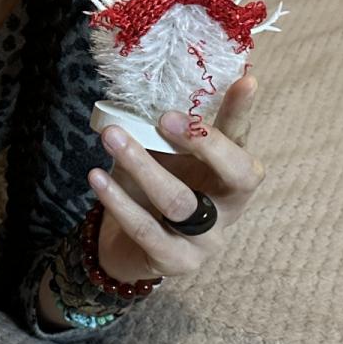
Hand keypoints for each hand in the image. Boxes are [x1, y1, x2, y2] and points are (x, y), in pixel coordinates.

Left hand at [87, 73, 265, 282]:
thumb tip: (159, 82)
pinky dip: (118, 201)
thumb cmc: (153, 187)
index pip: (245, 139)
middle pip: (238, 176)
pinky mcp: (176, 261)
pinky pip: (146, 229)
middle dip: (205, 144)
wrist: (127, 246)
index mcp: (233, 175)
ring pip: (181, 202)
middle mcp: (230, 207)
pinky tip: (97, 177)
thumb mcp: (164, 153)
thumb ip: (171, 127)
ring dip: (143, 165)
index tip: (244, 82)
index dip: (244, 113)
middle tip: (166, 118)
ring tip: (112, 137)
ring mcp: (207, 239)